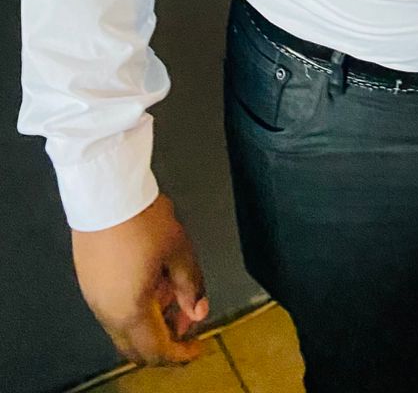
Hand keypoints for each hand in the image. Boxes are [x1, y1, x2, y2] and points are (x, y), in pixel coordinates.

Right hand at [72, 192, 208, 366]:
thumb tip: (198, 311)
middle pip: (136, 347)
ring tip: (174, 290)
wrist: (106, 193)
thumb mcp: (178, 252)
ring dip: (151, 320)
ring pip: (124, 327)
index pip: (156, 351)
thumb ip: (190, 286)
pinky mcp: (89, 281)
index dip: (180, 355)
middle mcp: (106, 313)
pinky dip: (136, 306)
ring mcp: (94, 298)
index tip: (198, 348)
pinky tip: (153, 279)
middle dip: (165, 340)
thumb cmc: (144, 221)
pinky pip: (113, 308)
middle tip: (188, 320)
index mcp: (129, 311)